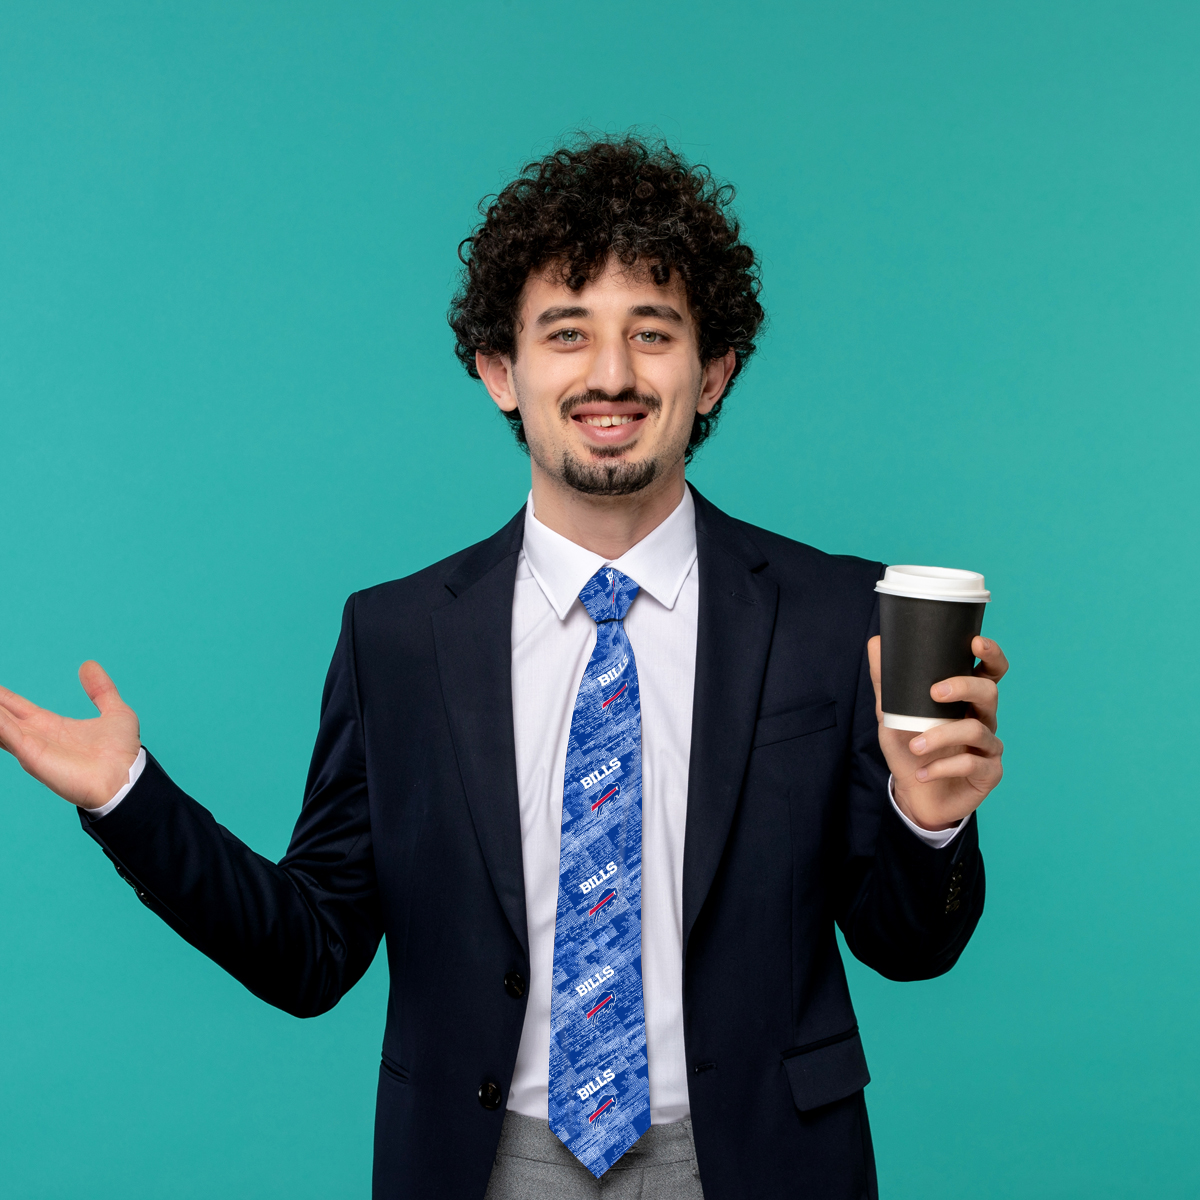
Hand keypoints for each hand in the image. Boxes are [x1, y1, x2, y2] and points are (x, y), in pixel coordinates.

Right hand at [0, 662, 140, 809]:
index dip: (1, 696)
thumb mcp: (114, 712)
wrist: (126, 778)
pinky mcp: (32, 757)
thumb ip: (101, 689)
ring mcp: (32, 747)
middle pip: (1, 715)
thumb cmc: (122, 753)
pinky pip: (6, 735)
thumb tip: (88, 665)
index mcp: (51, 726)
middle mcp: (36, 737)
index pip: (16, 707)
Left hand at [867, 635, 1007, 831]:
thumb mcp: (892, 716)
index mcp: (965, 700)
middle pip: (989, 692)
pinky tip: (923, 773)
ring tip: (915, 746)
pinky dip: (943, 767)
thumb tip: (876, 642)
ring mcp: (989, 746)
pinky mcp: (989, 772)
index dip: (991, 655)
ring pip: (976, 730)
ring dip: (941, 736)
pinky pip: (972, 764)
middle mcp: (982, 718)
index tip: (975, 643)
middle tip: (934, 692)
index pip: (988, 671)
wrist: (914, 796)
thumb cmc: (909, 750)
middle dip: (964, 687)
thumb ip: (886, 682)